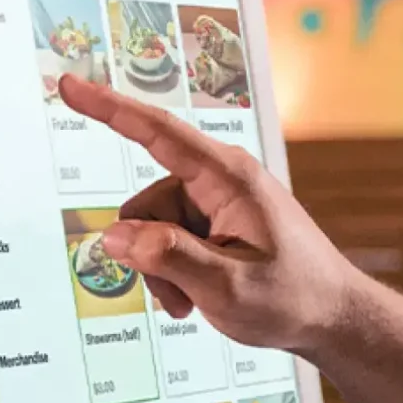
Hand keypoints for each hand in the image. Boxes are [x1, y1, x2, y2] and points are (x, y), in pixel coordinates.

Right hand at [55, 74, 367, 355]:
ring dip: (161, 270)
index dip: (108, 107)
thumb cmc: (295, 298)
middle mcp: (220, 181)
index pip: (158, 132)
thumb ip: (169, 258)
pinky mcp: (215, 224)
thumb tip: (115, 236)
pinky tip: (197, 298)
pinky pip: (168, 242)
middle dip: (147, 254)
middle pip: (145, 204)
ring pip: (151, 230)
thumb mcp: (228, 287)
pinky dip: (173, 273)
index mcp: (229, 178)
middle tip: (180, 297)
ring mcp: (216, 203)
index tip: (69, 84)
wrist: (334, 318)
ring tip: (194, 301)